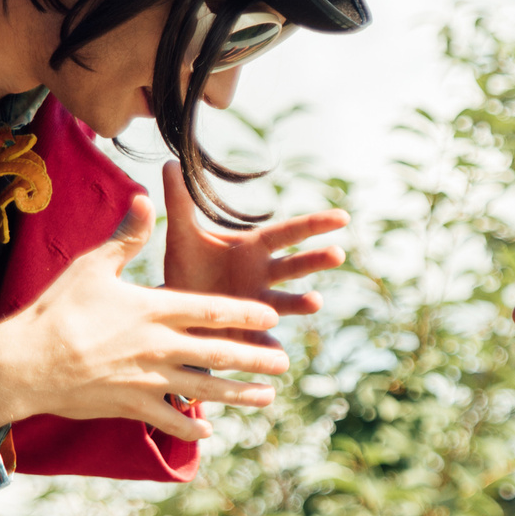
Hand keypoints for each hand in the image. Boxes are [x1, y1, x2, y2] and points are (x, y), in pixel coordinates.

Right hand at [0, 195, 289, 439]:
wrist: (25, 363)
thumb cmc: (56, 310)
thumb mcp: (92, 266)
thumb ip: (127, 236)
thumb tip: (144, 196)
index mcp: (153, 310)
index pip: (213, 310)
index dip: (246, 314)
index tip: (271, 317)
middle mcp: (158, 347)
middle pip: (219, 354)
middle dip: (256, 359)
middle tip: (284, 363)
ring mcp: (147, 381)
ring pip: (205, 390)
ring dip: (239, 395)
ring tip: (266, 397)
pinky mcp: (131, 407)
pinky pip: (169, 421)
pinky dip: (191, 427)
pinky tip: (209, 430)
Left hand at [159, 162, 345, 336]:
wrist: (174, 306)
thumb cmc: (186, 266)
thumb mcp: (182, 234)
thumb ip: (180, 201)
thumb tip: (172, 162)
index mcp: (253, 249)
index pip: (288, 233)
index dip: (315, 224)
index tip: (343, 216)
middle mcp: (263, 276)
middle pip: (294, 266)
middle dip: (315, 261)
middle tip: (337, 254)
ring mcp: (258, 305)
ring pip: (286, 303)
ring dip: (302, 303)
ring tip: (315, 301)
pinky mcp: (247, 332)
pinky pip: (262, 339)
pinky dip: (270, 346)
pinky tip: (278, 353)